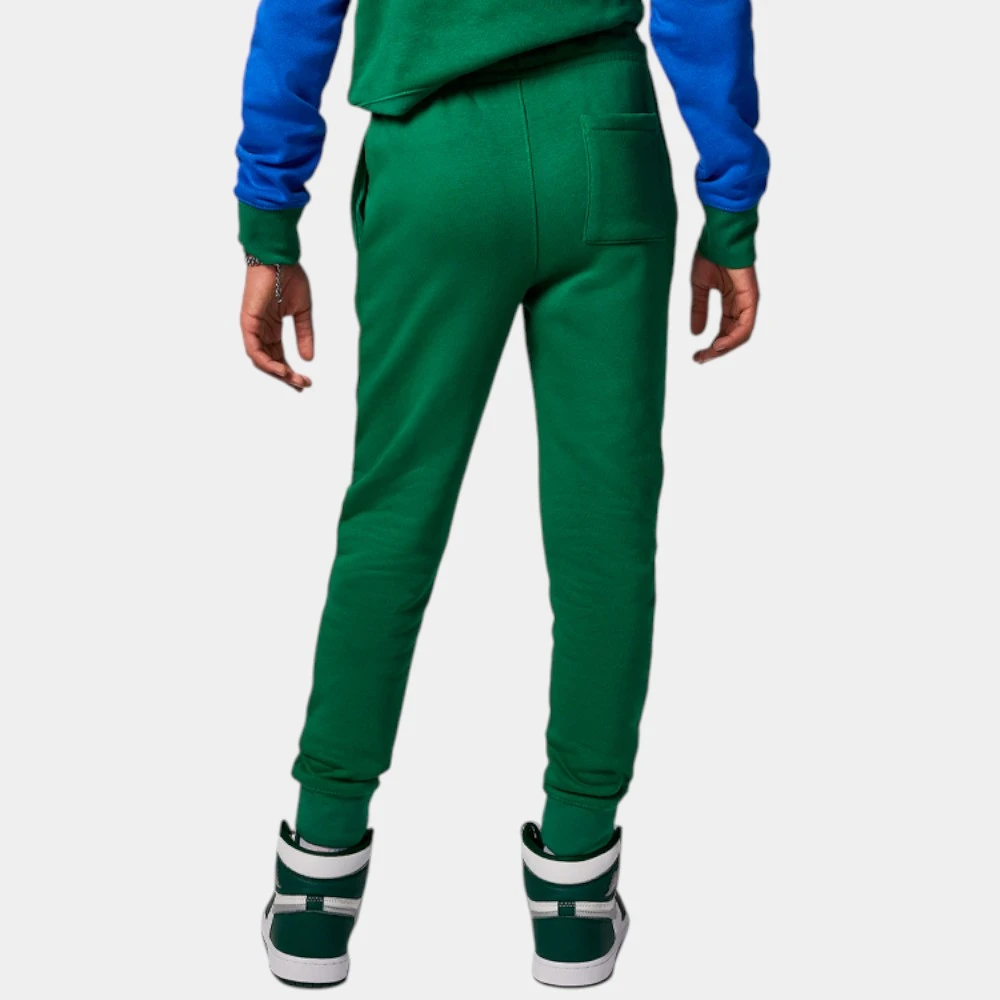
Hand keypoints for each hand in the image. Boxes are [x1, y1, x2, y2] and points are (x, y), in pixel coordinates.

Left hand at [240, 263, 314, 390]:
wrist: (279, 259)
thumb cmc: (289, 278)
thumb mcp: (302, 312)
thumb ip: (305, 335)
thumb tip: (308, 358)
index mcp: (272, 328)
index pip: (279, 356)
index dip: (291, 371)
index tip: (305, 381)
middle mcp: (260, 330)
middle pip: (270, 362)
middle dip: (286, 376)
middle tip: (302, 385)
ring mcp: (252, 327)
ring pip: (261, 360)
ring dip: (277, 372)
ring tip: (293, 380)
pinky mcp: (247, 322)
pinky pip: (253, 350)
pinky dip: (266, 362)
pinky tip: (280, 370)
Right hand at [690, 256, 758, 363]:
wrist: (719, 236)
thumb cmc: (711, 255)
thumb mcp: (700, 288)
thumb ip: (699, 309)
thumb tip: (696, 332)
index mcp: (730, 302)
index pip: (724, 331)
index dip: (711, 346)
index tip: (697, 355)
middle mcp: (741, 304)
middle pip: (732, 337)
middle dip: (716, 351)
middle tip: (700, 359)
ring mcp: (747, 302)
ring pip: (740, 335)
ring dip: (724, 348)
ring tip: (708, 354)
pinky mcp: (751, 298)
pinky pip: (745, 325)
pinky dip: (733, 338)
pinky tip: (719, 345)